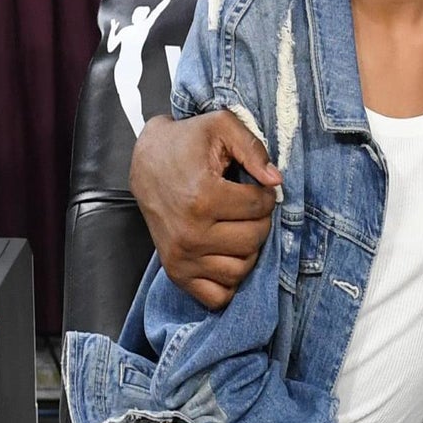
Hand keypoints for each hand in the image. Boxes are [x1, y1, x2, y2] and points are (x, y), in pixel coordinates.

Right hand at [130, 111, 281, 310]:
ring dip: (248, 248)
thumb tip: (276, 180)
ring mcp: (181, 258)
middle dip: (260, 219)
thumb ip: (253, 148)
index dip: (267, 193)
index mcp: (202, 198)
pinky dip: (230, 279)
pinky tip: (228, 253)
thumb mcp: (221, 125)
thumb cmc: (186, 141)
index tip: (255, 185)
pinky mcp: (176, 272)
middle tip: (246, 206)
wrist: (146, 160)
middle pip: (254, 239)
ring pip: (241, 269)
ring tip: (236, 226)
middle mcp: (190, 234)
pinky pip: (217, 296)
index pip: (261, 207)